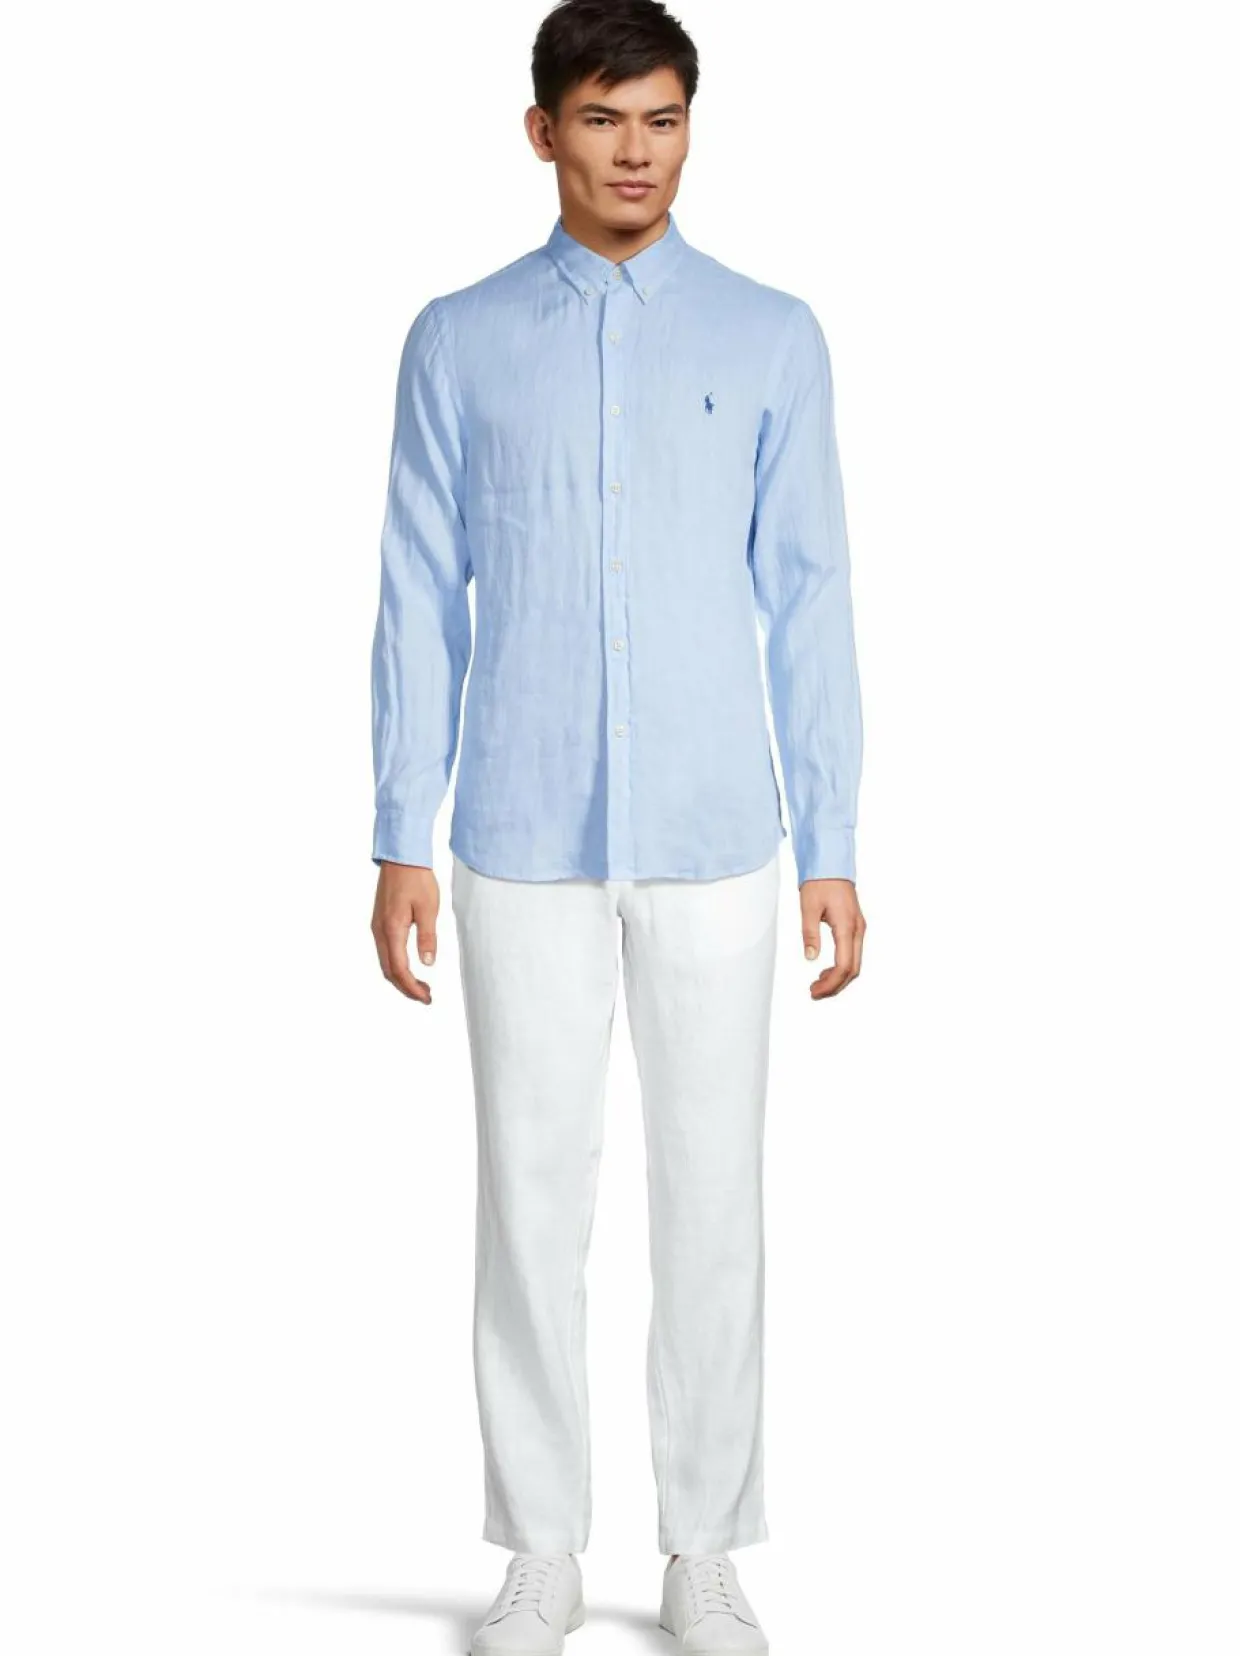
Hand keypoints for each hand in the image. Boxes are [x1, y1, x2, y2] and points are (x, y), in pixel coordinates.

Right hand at [371, 861, 439, 1003]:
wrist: (401, 858)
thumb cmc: (416, 879)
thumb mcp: (428, 908)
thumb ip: (427, 937)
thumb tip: (428, 963)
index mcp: (392, 929)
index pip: (399, 969)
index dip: (412, 988)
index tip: (426, 998)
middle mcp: (380, 931)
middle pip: (388, 971)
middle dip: (406, 988)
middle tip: (426, 996)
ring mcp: (377, 927)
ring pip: (385, 963)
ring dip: (401, 978)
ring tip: (421, 985)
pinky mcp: (379, 922)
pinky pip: (384, 952)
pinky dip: (396, 965)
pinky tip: (409, 966)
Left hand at [800, 878, 865, 999]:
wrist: (830, 863)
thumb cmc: (820, 881)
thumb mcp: (809, 907)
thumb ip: (810, 933)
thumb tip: (811, 957)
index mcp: (847, 926)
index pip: (844, 965)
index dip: (830, 983)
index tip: (814, 991)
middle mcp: (857, 930)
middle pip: (853, 969)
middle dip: (835, 986)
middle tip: (814, 993)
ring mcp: (858, 928)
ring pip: (855, 963)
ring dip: (838, 978)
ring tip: (818, 984)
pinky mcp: (855, 926)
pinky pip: (853, 953)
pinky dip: (841, 967)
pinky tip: (826, 970)